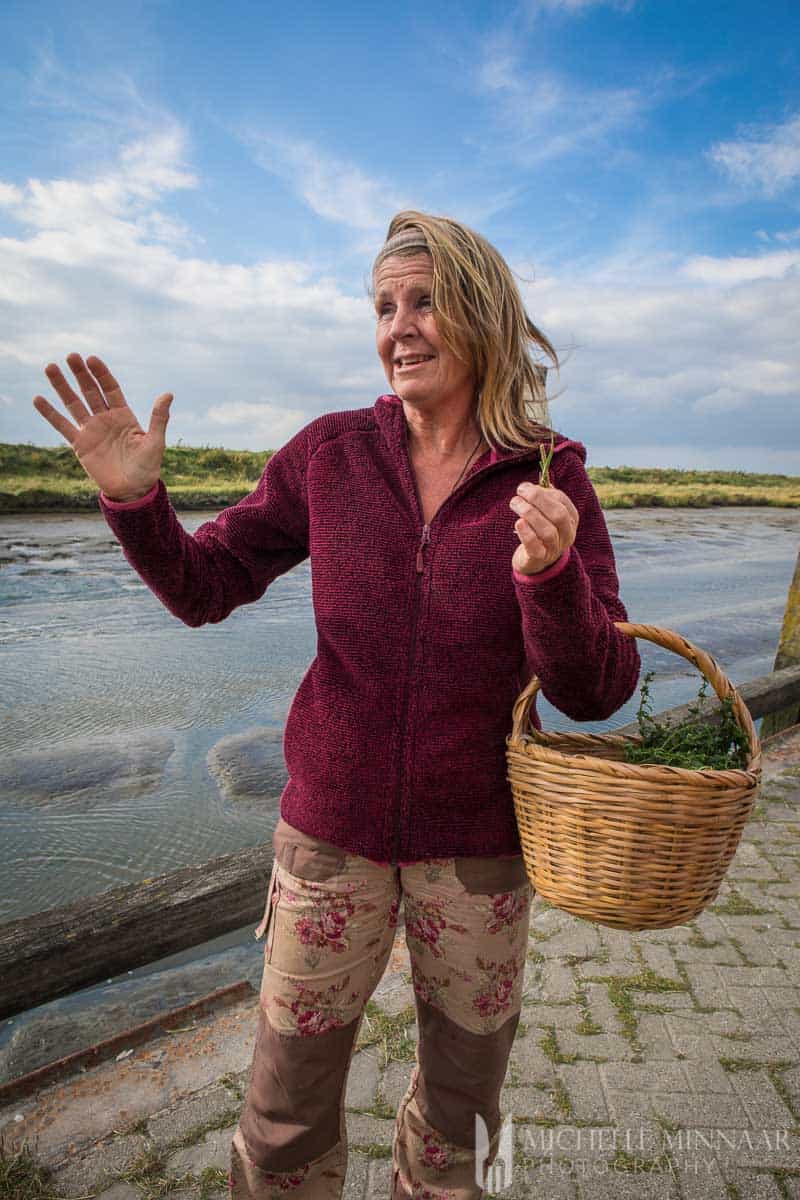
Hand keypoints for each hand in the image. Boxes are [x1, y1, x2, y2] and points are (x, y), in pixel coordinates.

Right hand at [33, 354, 172, 501]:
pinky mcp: (80, 444)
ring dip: (62, 386)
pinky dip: (50, 413)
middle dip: (81, 374)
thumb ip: (158, 418)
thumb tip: (168, 393)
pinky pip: (62, 425)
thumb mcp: (155, 441)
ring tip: (50, 367)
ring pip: (74, 403)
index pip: (110, 388)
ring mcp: (91, 430)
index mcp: (124, 415)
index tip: (92, 359)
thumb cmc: (147, 467)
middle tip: (71, 356)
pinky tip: (38, 398)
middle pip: (90, 391)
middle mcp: (105, 418)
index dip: (101, 374)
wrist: (132, 491)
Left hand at [509, 482, 578, 574]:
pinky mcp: (540, 559)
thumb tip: (529, 486)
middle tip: (520, 492)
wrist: (535, 561)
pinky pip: (535, 547)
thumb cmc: (538, 531)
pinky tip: (518, 523)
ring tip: (514, 503)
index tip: (524, 487)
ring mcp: (555, 548)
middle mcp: (567, 534)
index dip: (543, 491)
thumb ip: (540, 498)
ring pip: (547, 531)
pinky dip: (527, 533)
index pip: (562, 501)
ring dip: (530, 514)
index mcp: (571, 519)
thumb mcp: (544, 513)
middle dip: (538, 500)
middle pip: (558, 515)